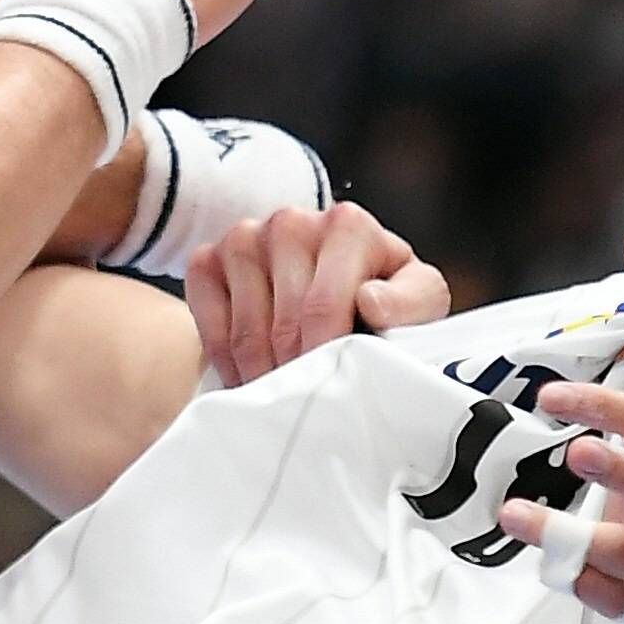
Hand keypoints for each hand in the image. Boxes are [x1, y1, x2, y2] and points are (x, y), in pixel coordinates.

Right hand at [187, 202, 449, 384]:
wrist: (334, 286)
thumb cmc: (381, 297)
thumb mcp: (418, 298)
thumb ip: (412, 302)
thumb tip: (371, 303)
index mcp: (348, 224)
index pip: (323, 306)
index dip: (324, 359)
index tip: (330, 392)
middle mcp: (292, 221)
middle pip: (283, 324)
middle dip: (296, 373)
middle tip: (307, 403)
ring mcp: (246, 236)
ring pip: (245, 328)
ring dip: (262, 373)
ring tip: (282, 392)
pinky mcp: (209, 258)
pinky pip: (205, 319)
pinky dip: (225, 358)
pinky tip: (248, 373)